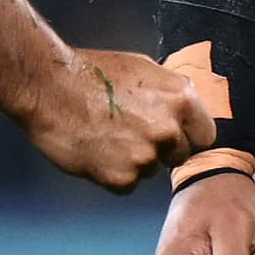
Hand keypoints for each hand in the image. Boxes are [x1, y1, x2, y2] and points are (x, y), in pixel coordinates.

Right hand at [22, 47, 217, 189]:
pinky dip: (113, 174)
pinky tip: (97, 153)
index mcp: (181, 100)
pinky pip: (127, 185)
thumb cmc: (94, 74)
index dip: (188, 136)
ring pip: (151, 170)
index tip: (174, 137)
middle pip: (179, 156)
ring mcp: (146, 156)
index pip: (205, 135)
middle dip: (161, 150)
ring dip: (135, 161)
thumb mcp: (145, 69)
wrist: (49, 87)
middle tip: (132, 135)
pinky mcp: (121, 178)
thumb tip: (185, 112)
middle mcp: (169, 130)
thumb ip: (171, 94)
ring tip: (108, 138)